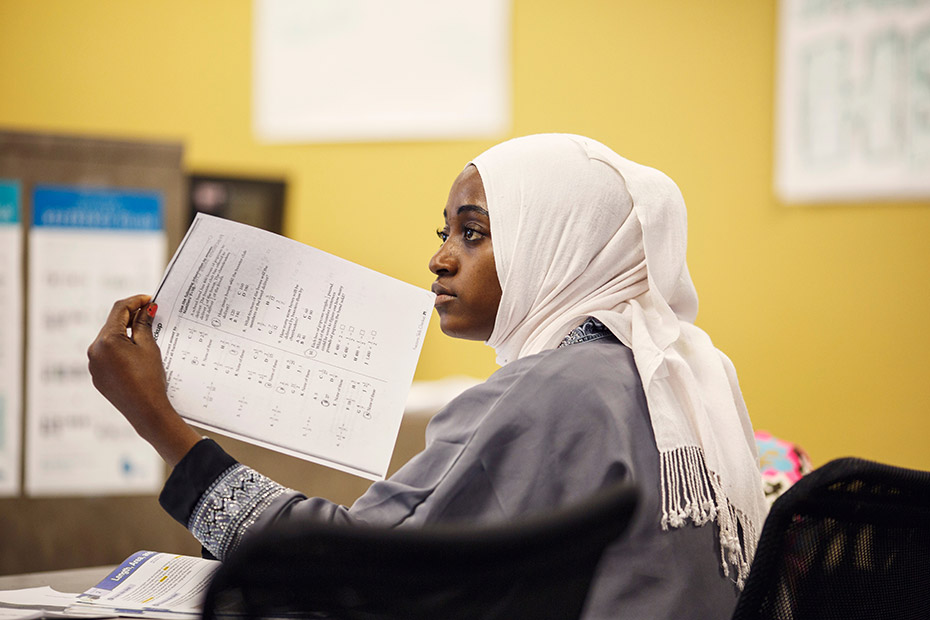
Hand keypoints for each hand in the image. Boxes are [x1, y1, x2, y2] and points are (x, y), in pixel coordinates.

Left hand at [87, 294, 200, 465]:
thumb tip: (145, 309)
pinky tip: (136, 355)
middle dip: (130, 318)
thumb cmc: (150, 378)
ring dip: (125, 334)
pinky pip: (107, 356)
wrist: (146, 411)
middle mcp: (94, 351)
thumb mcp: (149, 347)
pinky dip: (121, 350)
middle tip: (150, 315)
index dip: (135, 301)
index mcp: (106, 340)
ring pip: (109, 340)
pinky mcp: (97, 376)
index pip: (119, 310)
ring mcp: (93, 365)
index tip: (149, 299)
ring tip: (145, 336)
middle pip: (113, 325)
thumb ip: (143, 324)